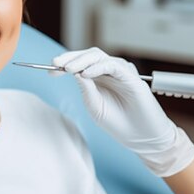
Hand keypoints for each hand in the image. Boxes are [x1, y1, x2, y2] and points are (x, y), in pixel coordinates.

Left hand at [52, 47, 193, 176]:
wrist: (142, 138)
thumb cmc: (119, 123)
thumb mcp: (94, 106)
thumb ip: (85, 89)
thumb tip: (74, 72)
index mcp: (97, 78)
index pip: (79, 63)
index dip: (65, 63)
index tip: (50, 70)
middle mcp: (108, 72)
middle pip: (87, 55)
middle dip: (69, 58)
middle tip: (55, 64)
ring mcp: (120, 72)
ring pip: (98, 56)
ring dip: (81, 60)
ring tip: (68, 69)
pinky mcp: (131, 77)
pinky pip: (112, 65)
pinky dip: (97, 67)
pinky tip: (86, 74)